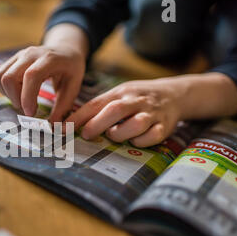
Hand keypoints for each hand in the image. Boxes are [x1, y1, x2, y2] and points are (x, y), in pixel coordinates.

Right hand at [0, 45, 84, 120]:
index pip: (31, 76)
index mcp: (49, 59)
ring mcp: (18, 56)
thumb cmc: (70, 69)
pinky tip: (17, 94)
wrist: (64, 50)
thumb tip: (52, 126)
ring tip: (23, 101)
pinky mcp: (11, 60)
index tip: (31, 114)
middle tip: (28, 109)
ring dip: (8, 95)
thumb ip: (63, 106)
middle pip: (10, 78)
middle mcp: (30, 54)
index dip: (28, 97)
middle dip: (15, 99)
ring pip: (0, 77)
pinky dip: (3, 89)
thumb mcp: (74, 86)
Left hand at [66, 79, 183, 146]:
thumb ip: (98, 108)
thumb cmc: (136, 99)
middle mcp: (135, 101)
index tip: (62, 128)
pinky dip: (141, 141)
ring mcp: (151, 113)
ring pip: (136, 123)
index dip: (78, 117)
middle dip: (97, 124)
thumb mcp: (118, 96)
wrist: (174, 94)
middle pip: (115, 110)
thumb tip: (70, 125)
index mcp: (120, 93)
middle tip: (87, 135)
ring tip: (113, 136)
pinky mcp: (164, 126)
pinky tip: (134, 141)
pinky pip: (153, 136)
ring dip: (121, 133)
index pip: (95, 104)